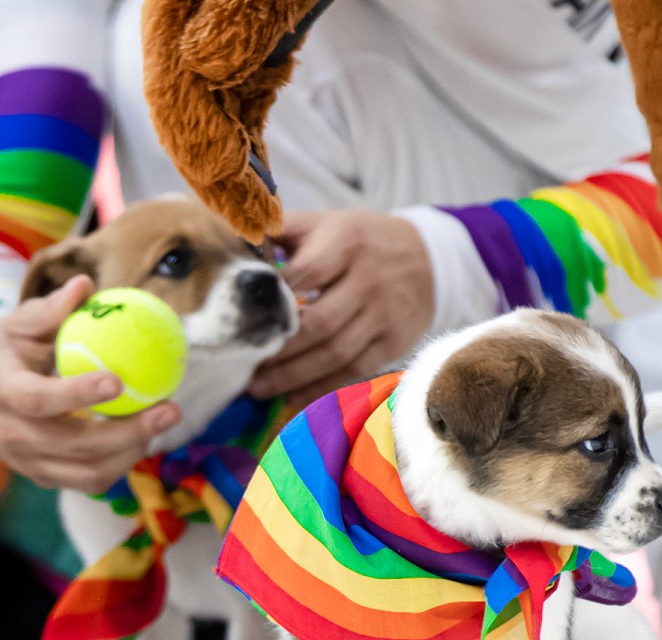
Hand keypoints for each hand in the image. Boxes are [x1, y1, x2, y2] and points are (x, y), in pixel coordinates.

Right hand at [0, 275, 180, 491]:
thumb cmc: (1, 352)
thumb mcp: (17, 326)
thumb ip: (51, 311)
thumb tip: (86, 285)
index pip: (37, 400)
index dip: (77, 394)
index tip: (118, 381)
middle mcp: (9, 433)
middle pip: (75, 444)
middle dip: (129, 431)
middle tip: (171, 409)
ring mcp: (26, 461)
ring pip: (88, 471)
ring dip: (133, 450)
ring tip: (163, 421)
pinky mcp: (43, 476)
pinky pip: (88, 481)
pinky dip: (121, 464)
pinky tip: (144, 438)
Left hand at [249, 209, 433, 404]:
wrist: (428, 259)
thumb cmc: (361, 241)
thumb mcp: (325, 222)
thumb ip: (281, 230)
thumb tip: (234, 244)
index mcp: (345, 243)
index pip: (302, 276)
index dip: (271, 303)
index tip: (240, 321)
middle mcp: (369, 280)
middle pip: (318, 324)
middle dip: (278, 349)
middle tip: (244, 364)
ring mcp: (384, 315)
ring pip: (335, 353)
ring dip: (294, 376)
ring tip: (260, 388)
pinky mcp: (395, 342)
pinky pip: (355, 370)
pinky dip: (323, 387)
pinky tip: (294, 395)